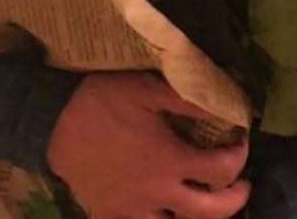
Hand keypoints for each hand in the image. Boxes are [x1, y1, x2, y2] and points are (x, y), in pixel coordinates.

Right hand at [47, 73, 250, 218]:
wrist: (54, 124)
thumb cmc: (103, 101)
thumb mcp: (147, 90)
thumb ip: (187, 99)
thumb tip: (225, 102)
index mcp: (169, 161)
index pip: (221, 170)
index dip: (239, 156)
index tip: (241, 140)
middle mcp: (157, 194)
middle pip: (209, 213)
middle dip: (234, 199)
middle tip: (242, 185)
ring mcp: (134, 211)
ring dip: (200, 218)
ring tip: (208, 204)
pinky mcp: (112, 217)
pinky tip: (165, 211)